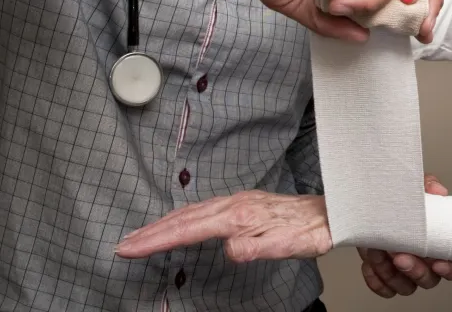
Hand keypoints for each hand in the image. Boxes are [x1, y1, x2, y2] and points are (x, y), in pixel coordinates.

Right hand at [114, 190, 331, 261]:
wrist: (328, 212)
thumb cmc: (309, 231)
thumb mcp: (289, 245)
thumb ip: (258, 248)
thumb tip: (231, 251)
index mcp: (239, 216)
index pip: (189, 229)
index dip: (157, 240)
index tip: (132, 248)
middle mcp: (233, 205)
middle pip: (183, 218)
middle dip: (150, 232)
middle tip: (123, 245)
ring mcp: (235, 201)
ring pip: (190, 211)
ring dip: (163, 224)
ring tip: (140, 236)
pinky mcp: (240, 203)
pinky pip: (202, 209)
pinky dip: (181, 217)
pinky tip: (177, 222)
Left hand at [357, 174, 451, 297]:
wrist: (375, 205)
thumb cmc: (402, 201)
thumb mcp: (417, 188)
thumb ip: (428, 186)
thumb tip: (437, 191)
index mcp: (443, 244)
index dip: (451, 269)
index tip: (437, 262)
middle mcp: (427, 263)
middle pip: (430, 280)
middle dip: (415, 270)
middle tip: (400, 256)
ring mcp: (407, 272)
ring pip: (406, 287)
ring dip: (392, 274)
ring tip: (379, 254)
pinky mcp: (386, 277)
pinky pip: (385, 288)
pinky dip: (376, 280)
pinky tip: (369, 265)